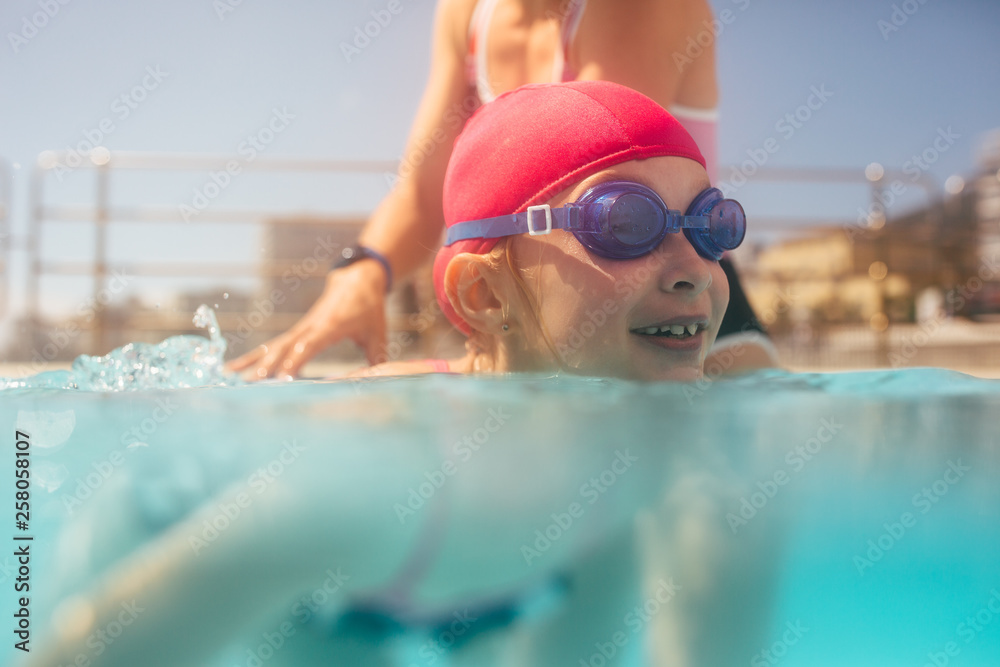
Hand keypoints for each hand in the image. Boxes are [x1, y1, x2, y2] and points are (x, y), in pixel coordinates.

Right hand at [227, 260, 388, 379]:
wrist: (357, 281)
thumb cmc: (369, 308)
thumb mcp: (377, 332)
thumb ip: (377, 357)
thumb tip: (380, 380)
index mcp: (329, 327)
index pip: (308, 346)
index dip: (295, 361)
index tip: (282, 378)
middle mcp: (309, 327)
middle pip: (283, 348)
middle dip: (267, 366)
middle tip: (250, 384)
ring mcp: (300, 329)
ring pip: (272, 347)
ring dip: (252, 362)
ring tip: (230, 377)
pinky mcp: (296, 332)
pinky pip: (271, 346)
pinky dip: (252, 357)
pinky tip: (234, 368)